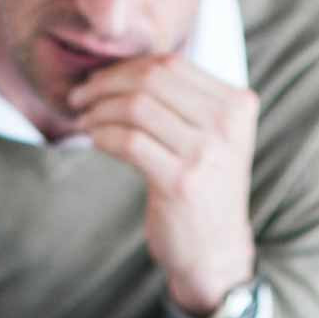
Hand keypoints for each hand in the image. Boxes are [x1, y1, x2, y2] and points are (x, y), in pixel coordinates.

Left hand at [74, 54, 259, 317]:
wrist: (215, 253)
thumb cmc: (203, 192)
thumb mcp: (211, 139)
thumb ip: (185, 102)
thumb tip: (124, 68)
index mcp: (238, 104)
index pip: (173, 64)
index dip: (127, 67)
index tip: (99, 80)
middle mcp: (227, 124)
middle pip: (152, 80)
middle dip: (106, 83)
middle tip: (80, 97)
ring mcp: (205, 153)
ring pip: (137, 108)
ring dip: (99, 110)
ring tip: (83, 120)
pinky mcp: (180, 181)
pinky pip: (129, 141)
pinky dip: (103, 135)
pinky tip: (93, 140)